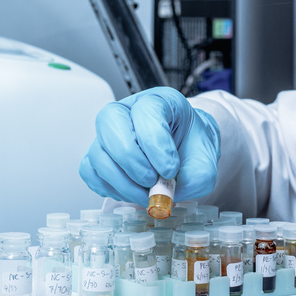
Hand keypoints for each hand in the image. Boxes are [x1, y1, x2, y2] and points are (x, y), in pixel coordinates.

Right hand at [79, 86, 220, 204]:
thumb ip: (193, 178)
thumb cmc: (192, 153)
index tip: (170, 169)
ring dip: (122, 181)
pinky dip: (108, 187)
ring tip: (145, 193)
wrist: (186, 157)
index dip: (156, 144)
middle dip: (131, 160)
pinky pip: (89, 171)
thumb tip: (163, 193)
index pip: (146, 112)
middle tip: (151, 181)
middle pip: (110, 122)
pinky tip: (130, 191)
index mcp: (160, 101)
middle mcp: (129, 110)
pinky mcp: (98, 154)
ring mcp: (109, 132)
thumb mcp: (205, 164)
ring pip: (98, 152)